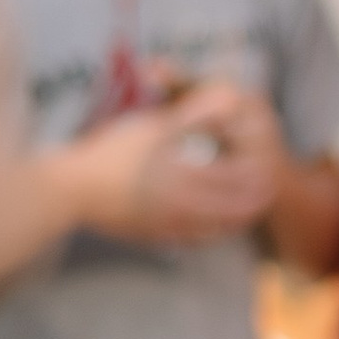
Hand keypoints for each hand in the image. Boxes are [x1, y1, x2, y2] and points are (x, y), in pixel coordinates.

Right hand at [61, 83, 279, 245]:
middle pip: (230, 210)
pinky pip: (188, 241)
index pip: (233, 180)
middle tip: (267, 194)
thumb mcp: (152, 128)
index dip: (254, 175)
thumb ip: (191, 114)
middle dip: (252, 202)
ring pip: (212, 230)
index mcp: (184, 179)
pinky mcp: (149, 236)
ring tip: (246, 212)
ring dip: (234, 221)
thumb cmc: (109, 154)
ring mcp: (166, 226)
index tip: (269, 169)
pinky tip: (209, 230)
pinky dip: (206, 236)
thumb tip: (228, 96)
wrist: (69, 192)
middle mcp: (181, 208)